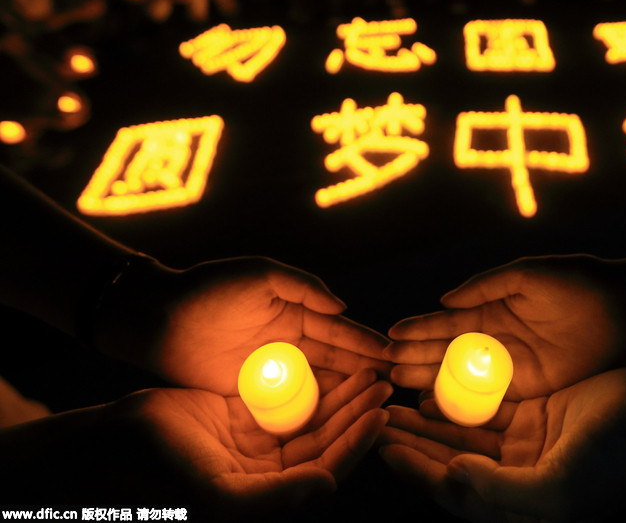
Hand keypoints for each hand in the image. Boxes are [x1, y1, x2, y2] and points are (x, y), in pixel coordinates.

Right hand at [1, 369, 390, 516]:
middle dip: (355, 412)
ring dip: (338, 396)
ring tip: (366, 371)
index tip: (382, 414)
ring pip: (310, 416)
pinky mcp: (240, 417)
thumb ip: (277, 495)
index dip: (357, 443)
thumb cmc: (165, 474)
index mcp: (268, 493)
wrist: (116, 444)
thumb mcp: (220, 493)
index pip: (327, 467)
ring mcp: (255, 443)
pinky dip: (307, 383)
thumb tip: (329, 485)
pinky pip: (284, 398)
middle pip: (325, 439)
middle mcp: (267, 471)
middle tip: (383, 383)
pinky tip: (328, 363)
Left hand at [98, 256, 389, 394]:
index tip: (394, 355)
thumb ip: (303, 286)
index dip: (366, 343)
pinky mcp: (254, 395)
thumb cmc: (209, 288)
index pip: (340, 332)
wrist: (158, 317)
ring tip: (376, 406)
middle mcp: (291, 344)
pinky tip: (337, 422)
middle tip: (396, 386)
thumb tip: (343, 306)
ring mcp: (275, 371)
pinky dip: (315, 412)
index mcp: (296, 313)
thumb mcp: (260, 274)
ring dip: (347, 394)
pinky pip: (291, 405)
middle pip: (337, 362)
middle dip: (366, 372)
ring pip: (320, 386)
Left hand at [379, 368, 625, 522]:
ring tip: (395, 402)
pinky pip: (490, 409)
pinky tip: (435, 387)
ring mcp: (528, 447)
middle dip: (414, 442)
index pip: (455, 492)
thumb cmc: (619, 459)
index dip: (416, 470)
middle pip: (452, 462)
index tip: (383, 444)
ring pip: (466, 434)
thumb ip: (502, 492)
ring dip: (431, 421)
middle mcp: (519, 479)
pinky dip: (462, 400)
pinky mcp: (538, 416)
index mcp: (522, 507)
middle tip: (378, 417)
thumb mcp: (560, 488)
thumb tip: (451, 479)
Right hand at [387, 255, 625, 399]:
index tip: (390, 336)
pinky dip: (463, 403)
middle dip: (415, 358)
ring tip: (398, 385)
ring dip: (430, 380)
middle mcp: (495, 340)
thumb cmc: (579, 282)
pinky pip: (490, 397)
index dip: (419, 329)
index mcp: (493, 308)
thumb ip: (486, 285)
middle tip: (383, 367)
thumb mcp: (528, 274)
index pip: (447, 322)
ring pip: (461, 377)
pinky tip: (435, 406)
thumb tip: (443, 299)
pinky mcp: (531, 388)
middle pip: (447, 352)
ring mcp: (511, 366)